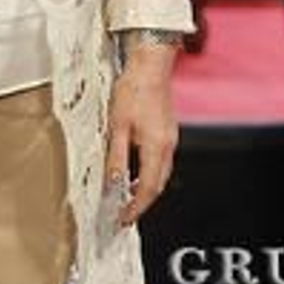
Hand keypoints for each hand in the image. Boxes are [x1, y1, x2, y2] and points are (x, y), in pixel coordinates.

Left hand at [104, 43, 178, 225]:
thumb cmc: (134, 90)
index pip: (147, 189)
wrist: (150, 66)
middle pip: (157, 185)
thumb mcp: (117, 126)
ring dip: (146, 187)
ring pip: (161, 173)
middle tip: (125, 211)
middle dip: (142, 201)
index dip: (135, 207)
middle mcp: (168, 146)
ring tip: (127, 194)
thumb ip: (116, 156)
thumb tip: (113, 181)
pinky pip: (162, 160)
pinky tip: (137, 169)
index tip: (123, 217)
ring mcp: (170, 138)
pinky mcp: (168, 130)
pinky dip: (150, 171)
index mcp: (156, 148)